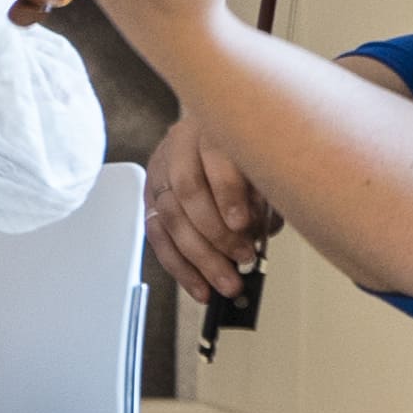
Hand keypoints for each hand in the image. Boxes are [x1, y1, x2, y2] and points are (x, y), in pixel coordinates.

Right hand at [146, 115, 280, 303]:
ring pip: (170, 219)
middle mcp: (179, 148)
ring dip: (198, 259)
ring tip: (223, 282)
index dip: (228, 195)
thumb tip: (257, 236)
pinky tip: (198, 285)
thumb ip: (262, 194)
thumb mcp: (262, 166)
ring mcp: (160, 173)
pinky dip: (180, 267)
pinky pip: (158, 237)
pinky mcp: (150, 198)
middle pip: (187, 192)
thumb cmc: (245, 156)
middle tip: (241, 261)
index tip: (244, 225)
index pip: (214, 159)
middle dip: (216, 236)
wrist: (218, 138)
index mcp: (212, 128)